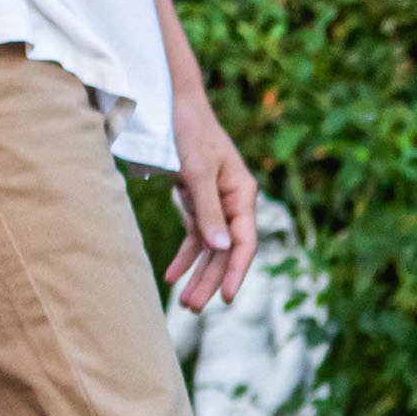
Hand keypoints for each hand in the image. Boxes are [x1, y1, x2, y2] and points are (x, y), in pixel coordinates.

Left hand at [165, 92, 261, 307]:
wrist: (173, 107)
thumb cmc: (189, 133)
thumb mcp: (196, 170)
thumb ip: (208, 209)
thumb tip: (222, 247)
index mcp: (242, 194)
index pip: (244, 241)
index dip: (237, 270)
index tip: (228, 298)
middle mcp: (233, 202)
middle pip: (226, 249)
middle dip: (211, 279)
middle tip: (193, 308)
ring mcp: (215, 203)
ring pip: (210, 247)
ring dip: (197, 273)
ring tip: (185, 303)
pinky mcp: (197, 202)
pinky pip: (193, 235)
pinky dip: (184, 255)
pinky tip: (172, 276)